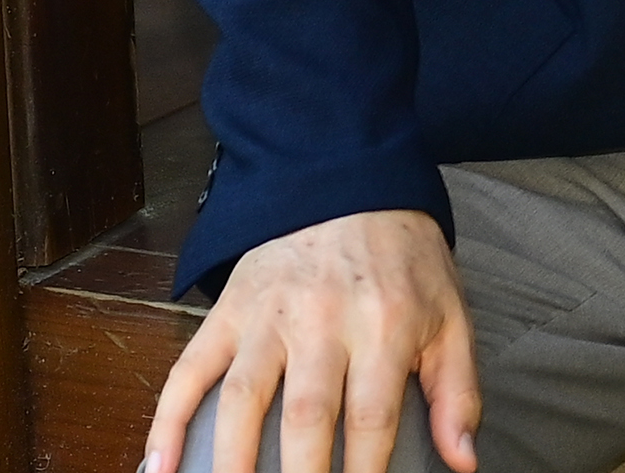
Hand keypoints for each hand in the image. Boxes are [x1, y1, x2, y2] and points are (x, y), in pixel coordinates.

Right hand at [144, 211, 478, 472]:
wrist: (348, 181)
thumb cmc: (404, 261)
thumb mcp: (450, 315)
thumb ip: (457, 392)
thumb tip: (464, 462)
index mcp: (385, 326)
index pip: (372, 420)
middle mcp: (324, 322)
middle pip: (305, 418)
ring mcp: (268, 318)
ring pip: (242, 400)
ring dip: (230, 461)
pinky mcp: (227, 311)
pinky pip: (189, 370)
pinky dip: (168, 420)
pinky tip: (159, 467)